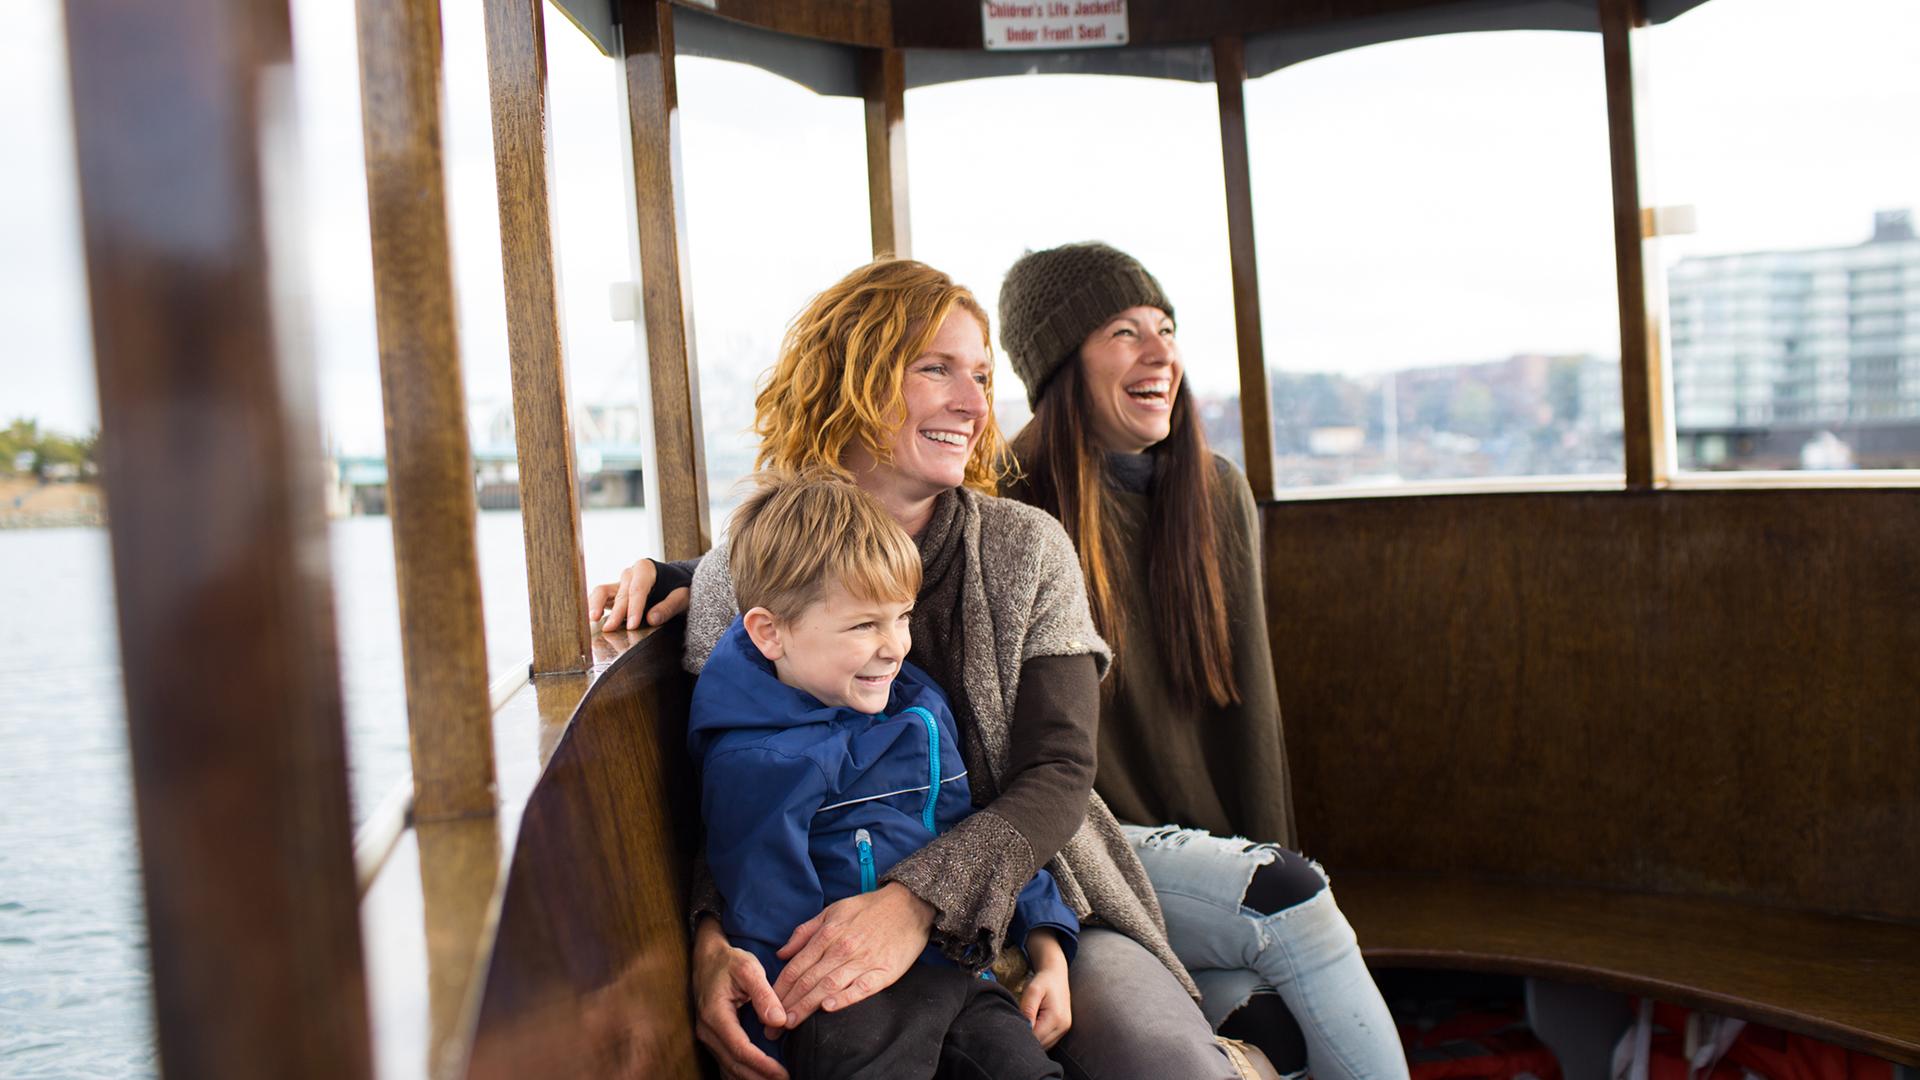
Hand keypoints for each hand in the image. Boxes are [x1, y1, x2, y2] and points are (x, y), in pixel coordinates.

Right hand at [588, 557, 688, 631]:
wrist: (675, 584)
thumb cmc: (679, 589)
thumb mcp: (682, 596)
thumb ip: (668, 607)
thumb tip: (652, 619)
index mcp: (646, 569)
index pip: (638, 589)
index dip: (634, 608)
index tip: (632, 625)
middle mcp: (630, 574)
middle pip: (621, 594)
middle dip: (616, 613)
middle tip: (611, 629)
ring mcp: (619, 583)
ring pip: (602, 591)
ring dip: (596, 605)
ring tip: (593, 620)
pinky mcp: (613, 593)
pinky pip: (599, 597)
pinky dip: (593, 607)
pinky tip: (591, 619)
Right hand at [690, 918, 788, 1079]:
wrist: (707, 957)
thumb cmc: (729, 961)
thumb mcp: (748, 969)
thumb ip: (764, 995)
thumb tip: (778, 1021)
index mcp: (715, 1015)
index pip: (740, 1049)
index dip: (762, 1065)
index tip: (783, 1074)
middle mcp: (707, 1031)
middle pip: (733, 1065)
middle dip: (759, 1078)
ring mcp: (708, 1036)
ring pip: (728, 1068)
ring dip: (751, 1079)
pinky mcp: (713, 1038)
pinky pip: (726, 1062)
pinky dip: (742, 1073)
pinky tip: (759, 1077)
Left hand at [772, 882, 934, 1027]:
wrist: (909, 904)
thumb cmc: (868, 908)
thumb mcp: (832, 911)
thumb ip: (805, 932)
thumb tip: (781, 954)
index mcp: (827, 934)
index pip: (796, 967)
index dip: (779, 989)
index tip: (766, 1007)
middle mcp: (842, 948)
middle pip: (808, 980)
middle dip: (787, 1005)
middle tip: (772, 1027)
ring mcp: (863, 961)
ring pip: (828, 986)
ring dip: (807, 1006)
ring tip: (791, 1023)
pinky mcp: (884, 971)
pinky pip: (862, 988)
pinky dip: (845, 998)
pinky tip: (829, 1008)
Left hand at [1019, 930, 1072, 1049]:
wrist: (1056, 975)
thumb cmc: (1043, 981)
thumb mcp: (1032, 991)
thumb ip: (1027, 1009)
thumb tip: (1023, 1028)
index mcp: (1056, 1017)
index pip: (1036, 1037)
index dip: (1022, 1035)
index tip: (1012, 1027)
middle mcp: (1063, 1026)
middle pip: (1041, 1044)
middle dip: (1026, 1039)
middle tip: (1014, 1028)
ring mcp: (1064, 1029)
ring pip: (1044, 1045)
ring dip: (1032, 1040)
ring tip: (1023, 1026)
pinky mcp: (1063, 1029)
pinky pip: (1048, 1041)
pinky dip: (1038, 1038)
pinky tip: (1031, 1028)